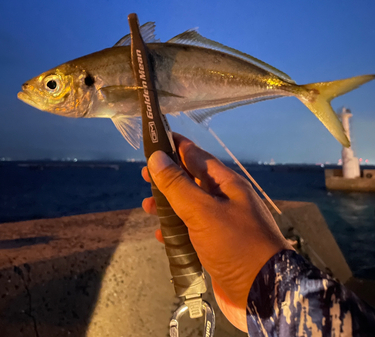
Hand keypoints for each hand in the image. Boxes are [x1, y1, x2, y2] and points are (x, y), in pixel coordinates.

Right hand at [142, 133, 290, 331]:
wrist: (264, 293)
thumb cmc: (236, 245)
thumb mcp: (203, 211)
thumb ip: (178, 185)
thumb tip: (157, 157)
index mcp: (226, 184)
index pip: (196, 155)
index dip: (175, 146)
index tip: (154, 141)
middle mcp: (224, 199)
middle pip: (191, 180)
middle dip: (167, 178)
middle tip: (145, 177)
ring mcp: (221, 223)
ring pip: (189, 206)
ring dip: (168, 205)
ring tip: (148, 208)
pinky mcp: (216, 245)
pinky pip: (192, 230)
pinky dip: (176, 230)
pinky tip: (162, 236)